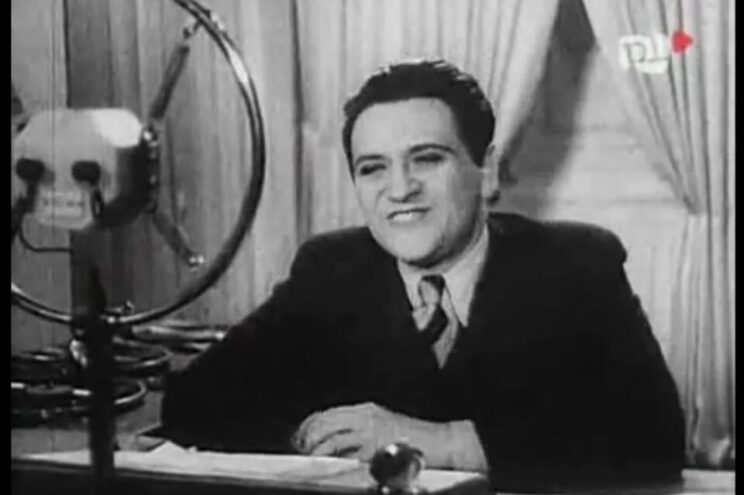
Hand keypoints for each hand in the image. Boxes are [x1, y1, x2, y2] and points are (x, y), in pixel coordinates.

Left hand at [292, 402, 451, 466]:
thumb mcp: (385, 425)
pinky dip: (332, 460)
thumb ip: (360, 430)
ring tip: (312, 459)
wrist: (443, 443)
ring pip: (331, 437)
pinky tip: (327, 466)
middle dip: (308, 437)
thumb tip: (333, 442)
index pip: (328, 413)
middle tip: (302, 450)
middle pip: (324, 422)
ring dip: (317, 450)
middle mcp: (366, 416)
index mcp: (367, 410)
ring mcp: (371, 431)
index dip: (310, 426)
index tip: (300, 438)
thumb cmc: (417, 439)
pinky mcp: (377, 448)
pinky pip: (346, 453)